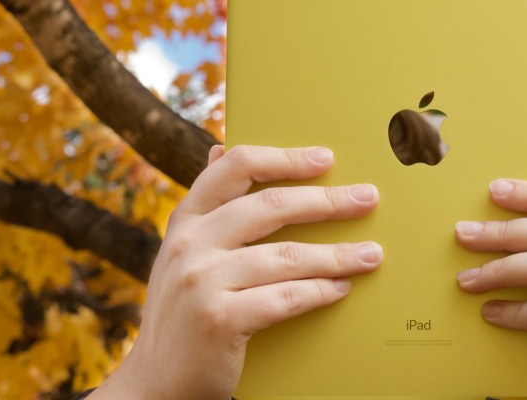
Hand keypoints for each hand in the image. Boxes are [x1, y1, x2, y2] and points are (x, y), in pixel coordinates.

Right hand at [91, 145, 382, 399]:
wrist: (155, 382)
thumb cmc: (184, 311)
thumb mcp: (183, 252)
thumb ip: (209, 209)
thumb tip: (222, 149)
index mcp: (186, 219)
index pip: (237, 167)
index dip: (285, 159)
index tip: (326, 158)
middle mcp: (190, 243)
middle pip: (272, 206)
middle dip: (328, 201)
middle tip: (368, 198)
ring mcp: (201, 281)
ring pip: (288, 256)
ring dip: (337, 254)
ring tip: (371, 254)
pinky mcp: (218, 319)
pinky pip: (285, 298)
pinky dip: (319, 292)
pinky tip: (341, 288)